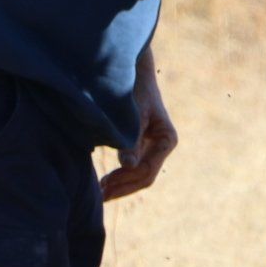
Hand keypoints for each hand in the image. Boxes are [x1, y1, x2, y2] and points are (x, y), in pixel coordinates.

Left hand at [101, 48, 177, 202]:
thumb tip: (128, 165)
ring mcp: (151, 147)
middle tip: (99, 194)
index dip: (127, 179)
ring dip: (120, 185)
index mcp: (167, 139)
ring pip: (138, 176)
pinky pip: (132, 169)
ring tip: (98, 192)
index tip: (104, 183)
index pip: (148, 169)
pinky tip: (102, 182)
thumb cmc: (132, 89)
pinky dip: (118, 176)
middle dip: (123, 187)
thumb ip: (131, 140)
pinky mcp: (140, 147)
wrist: (129, 72)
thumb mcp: (133, 114)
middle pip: (145, 177)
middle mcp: (162, 146)